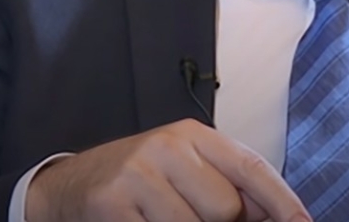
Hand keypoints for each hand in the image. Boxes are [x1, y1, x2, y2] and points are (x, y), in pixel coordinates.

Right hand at [25, 118, 310, 221]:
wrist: (66, 187)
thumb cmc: (137, 183)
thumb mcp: (182, 171)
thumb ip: (224, 187)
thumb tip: (274, 217)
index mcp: (192, 135)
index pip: (250, 167)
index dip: (282, 202)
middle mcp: (167, 146)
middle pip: (226, 208)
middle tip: (189, 215)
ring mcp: (138, 174)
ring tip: (160, 218)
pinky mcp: (113, 203)